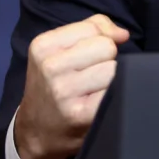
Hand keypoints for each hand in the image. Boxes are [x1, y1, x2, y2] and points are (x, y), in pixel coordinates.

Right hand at [13, 14, 130, 158]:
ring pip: (113, 68)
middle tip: (90, 76)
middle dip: (105, 59)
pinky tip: (98, 102)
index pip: (94, 27)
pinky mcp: (80, 114)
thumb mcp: (59, 50)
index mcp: (43, 46)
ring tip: (93, 90)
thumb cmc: (54, 85)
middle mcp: (50, 67)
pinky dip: (113, 95)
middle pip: (106, 47)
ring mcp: (64, 91)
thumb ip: (93, 28)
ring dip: (110, 79)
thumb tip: (122, 34)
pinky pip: (114, 90)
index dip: (99, 40)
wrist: (36, 131)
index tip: (86, 57)